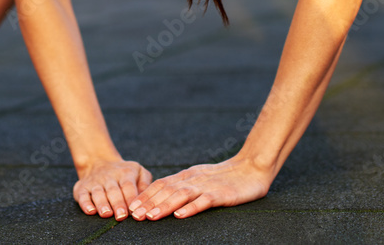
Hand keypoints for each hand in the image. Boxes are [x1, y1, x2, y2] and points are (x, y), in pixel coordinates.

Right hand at [74, 159, 152, 220]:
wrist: (99, 161)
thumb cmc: (125, 173)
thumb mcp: (138, 171)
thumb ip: (145, 183)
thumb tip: (147, 198)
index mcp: (125, 173)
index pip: (128, 186)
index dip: (131, 198)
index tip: (134, 212)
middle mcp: (109, 176)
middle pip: (113, 191)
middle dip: (117, 203)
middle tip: (121, 216)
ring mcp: (94, 182)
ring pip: (98, 193)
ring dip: (102, 204)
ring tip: (106, 214)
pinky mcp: (82, 187)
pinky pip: (82, 195)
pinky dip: (85, 203)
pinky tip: (90, 211)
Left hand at [127, 156, 271, 219]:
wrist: (251, 167)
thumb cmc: (225, 176)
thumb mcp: (200, 179)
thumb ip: (183, 186)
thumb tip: (162, 197)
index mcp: (187, 176)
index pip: (161, 184)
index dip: (145, 196)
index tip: (132, 207)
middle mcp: (193, 179)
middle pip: (167, 190)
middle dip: (149, 203)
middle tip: (134, 215)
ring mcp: (206, 186)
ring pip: (181, 195)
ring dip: (164, 206)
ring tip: (150, 217)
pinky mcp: (221, 194)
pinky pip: (204, 201)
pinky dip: (191, 207)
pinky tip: (180, 215)